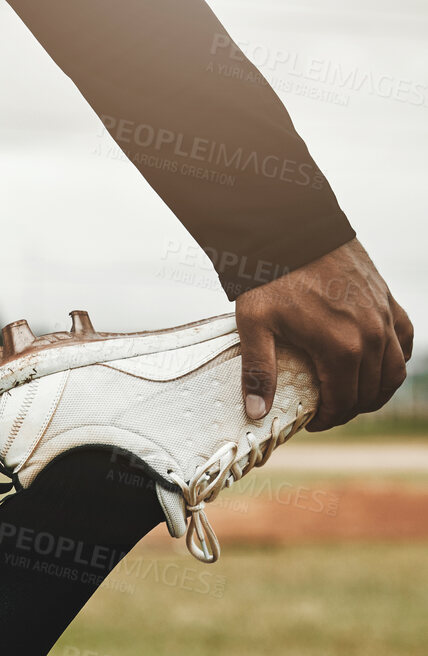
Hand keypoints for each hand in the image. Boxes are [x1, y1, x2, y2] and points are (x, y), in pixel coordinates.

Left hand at [235, 238, 412, 432]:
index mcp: (342, 348)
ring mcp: (383, 316)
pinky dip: (395, 358)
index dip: (328, 420)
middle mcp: (371, 335)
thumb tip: (257, 413)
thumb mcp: (255, 325)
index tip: (312, 422)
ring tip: (352, 397)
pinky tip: (375, 365)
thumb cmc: (272, 276)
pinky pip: (405, 338)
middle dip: (349, 409)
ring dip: (376, 391)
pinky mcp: (386, 300)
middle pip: (370, 392)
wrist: (296, 228)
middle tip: (328, 411)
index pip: (344, 402)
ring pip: (394, 371)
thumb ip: (258, 371)